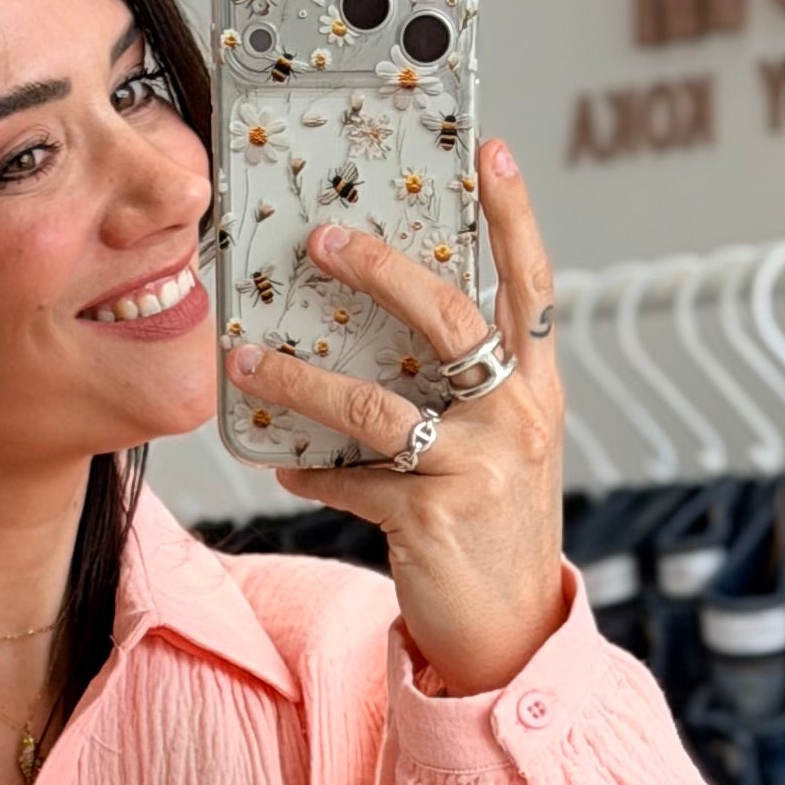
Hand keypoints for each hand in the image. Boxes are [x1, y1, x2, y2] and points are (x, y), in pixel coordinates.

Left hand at [227, 139, 567, 695]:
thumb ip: (465, 392)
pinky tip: (286, 466)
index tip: (489, 151)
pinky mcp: (433, 518)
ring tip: (247, 357)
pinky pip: (353, 479)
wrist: (510, 633)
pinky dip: (313, 472)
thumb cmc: (495, 527)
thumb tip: (380, 336)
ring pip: (375, 403)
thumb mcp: (502, 448)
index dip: (513, 215)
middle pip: (447, 316)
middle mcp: (516, 417)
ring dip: (300, 377)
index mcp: (537, 388)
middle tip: (321, 236)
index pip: (531, 284)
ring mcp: (478, 467)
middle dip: (379, 268)